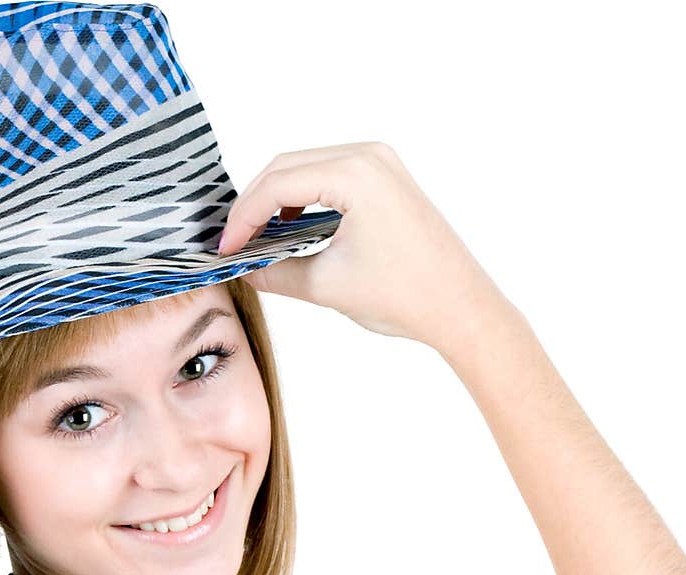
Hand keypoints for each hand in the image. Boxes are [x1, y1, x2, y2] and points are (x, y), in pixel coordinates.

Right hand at [218, 142, 510, 351]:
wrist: (459, 306)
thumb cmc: (407, 295)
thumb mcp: (327, 287)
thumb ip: (277, 273)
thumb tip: (244, 269)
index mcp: (355, 174)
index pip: (277, 184)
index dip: (243, 218)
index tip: (226, 248)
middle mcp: (370, 156)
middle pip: (288, 166)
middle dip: (255, 203)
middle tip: (234, 242)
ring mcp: (382, 164)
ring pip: (308, 167)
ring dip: (278, 198)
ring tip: (259, 237)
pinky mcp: (388, 179)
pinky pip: (332, 175)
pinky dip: (305, 197)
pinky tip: (292, 227)